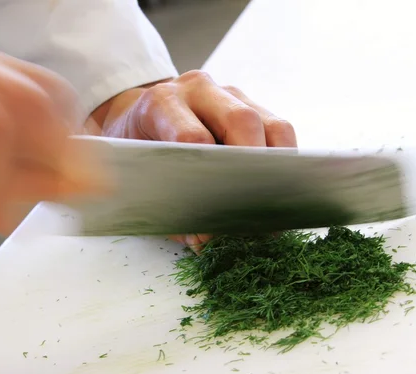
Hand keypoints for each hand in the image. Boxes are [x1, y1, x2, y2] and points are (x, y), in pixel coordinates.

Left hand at [90, 70, 296, 249]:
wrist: (133, 115)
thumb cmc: (132, 148)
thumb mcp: (133, 174)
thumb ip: (164, 207)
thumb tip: (206, 241)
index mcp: (159, 104)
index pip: (194, 137)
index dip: (208, 181)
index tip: (216, 220)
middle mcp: (197, 90)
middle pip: (242, 121)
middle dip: (255, 168)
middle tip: (259, 210)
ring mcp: (227, 94)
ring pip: (271, 123)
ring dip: (278, 166)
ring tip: (275, 205)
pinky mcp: (248, 103)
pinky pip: (278, 129)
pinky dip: (283, 160)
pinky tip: (277, 188)